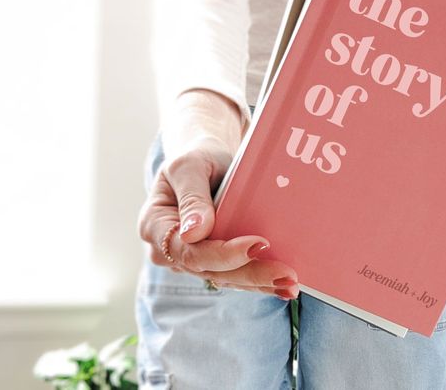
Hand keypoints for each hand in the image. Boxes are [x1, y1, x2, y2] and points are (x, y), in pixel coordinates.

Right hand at [137, 134, 299, 300]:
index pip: (189, 251)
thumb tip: (194, 233)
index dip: (224, 253)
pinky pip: (233, 275)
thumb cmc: (196, 159)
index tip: (258, 245)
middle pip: (209, 270)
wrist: (205, 161)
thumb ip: (191, 198)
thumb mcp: (189, 166)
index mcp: (155, 225)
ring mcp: (189, 259)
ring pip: (224, 278)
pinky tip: (283, 286)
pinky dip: (258, 281)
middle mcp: (169, 250)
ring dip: (258, 283)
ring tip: (290, 285)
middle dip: (250, 273)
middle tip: (285, 274)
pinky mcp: (210, 262)